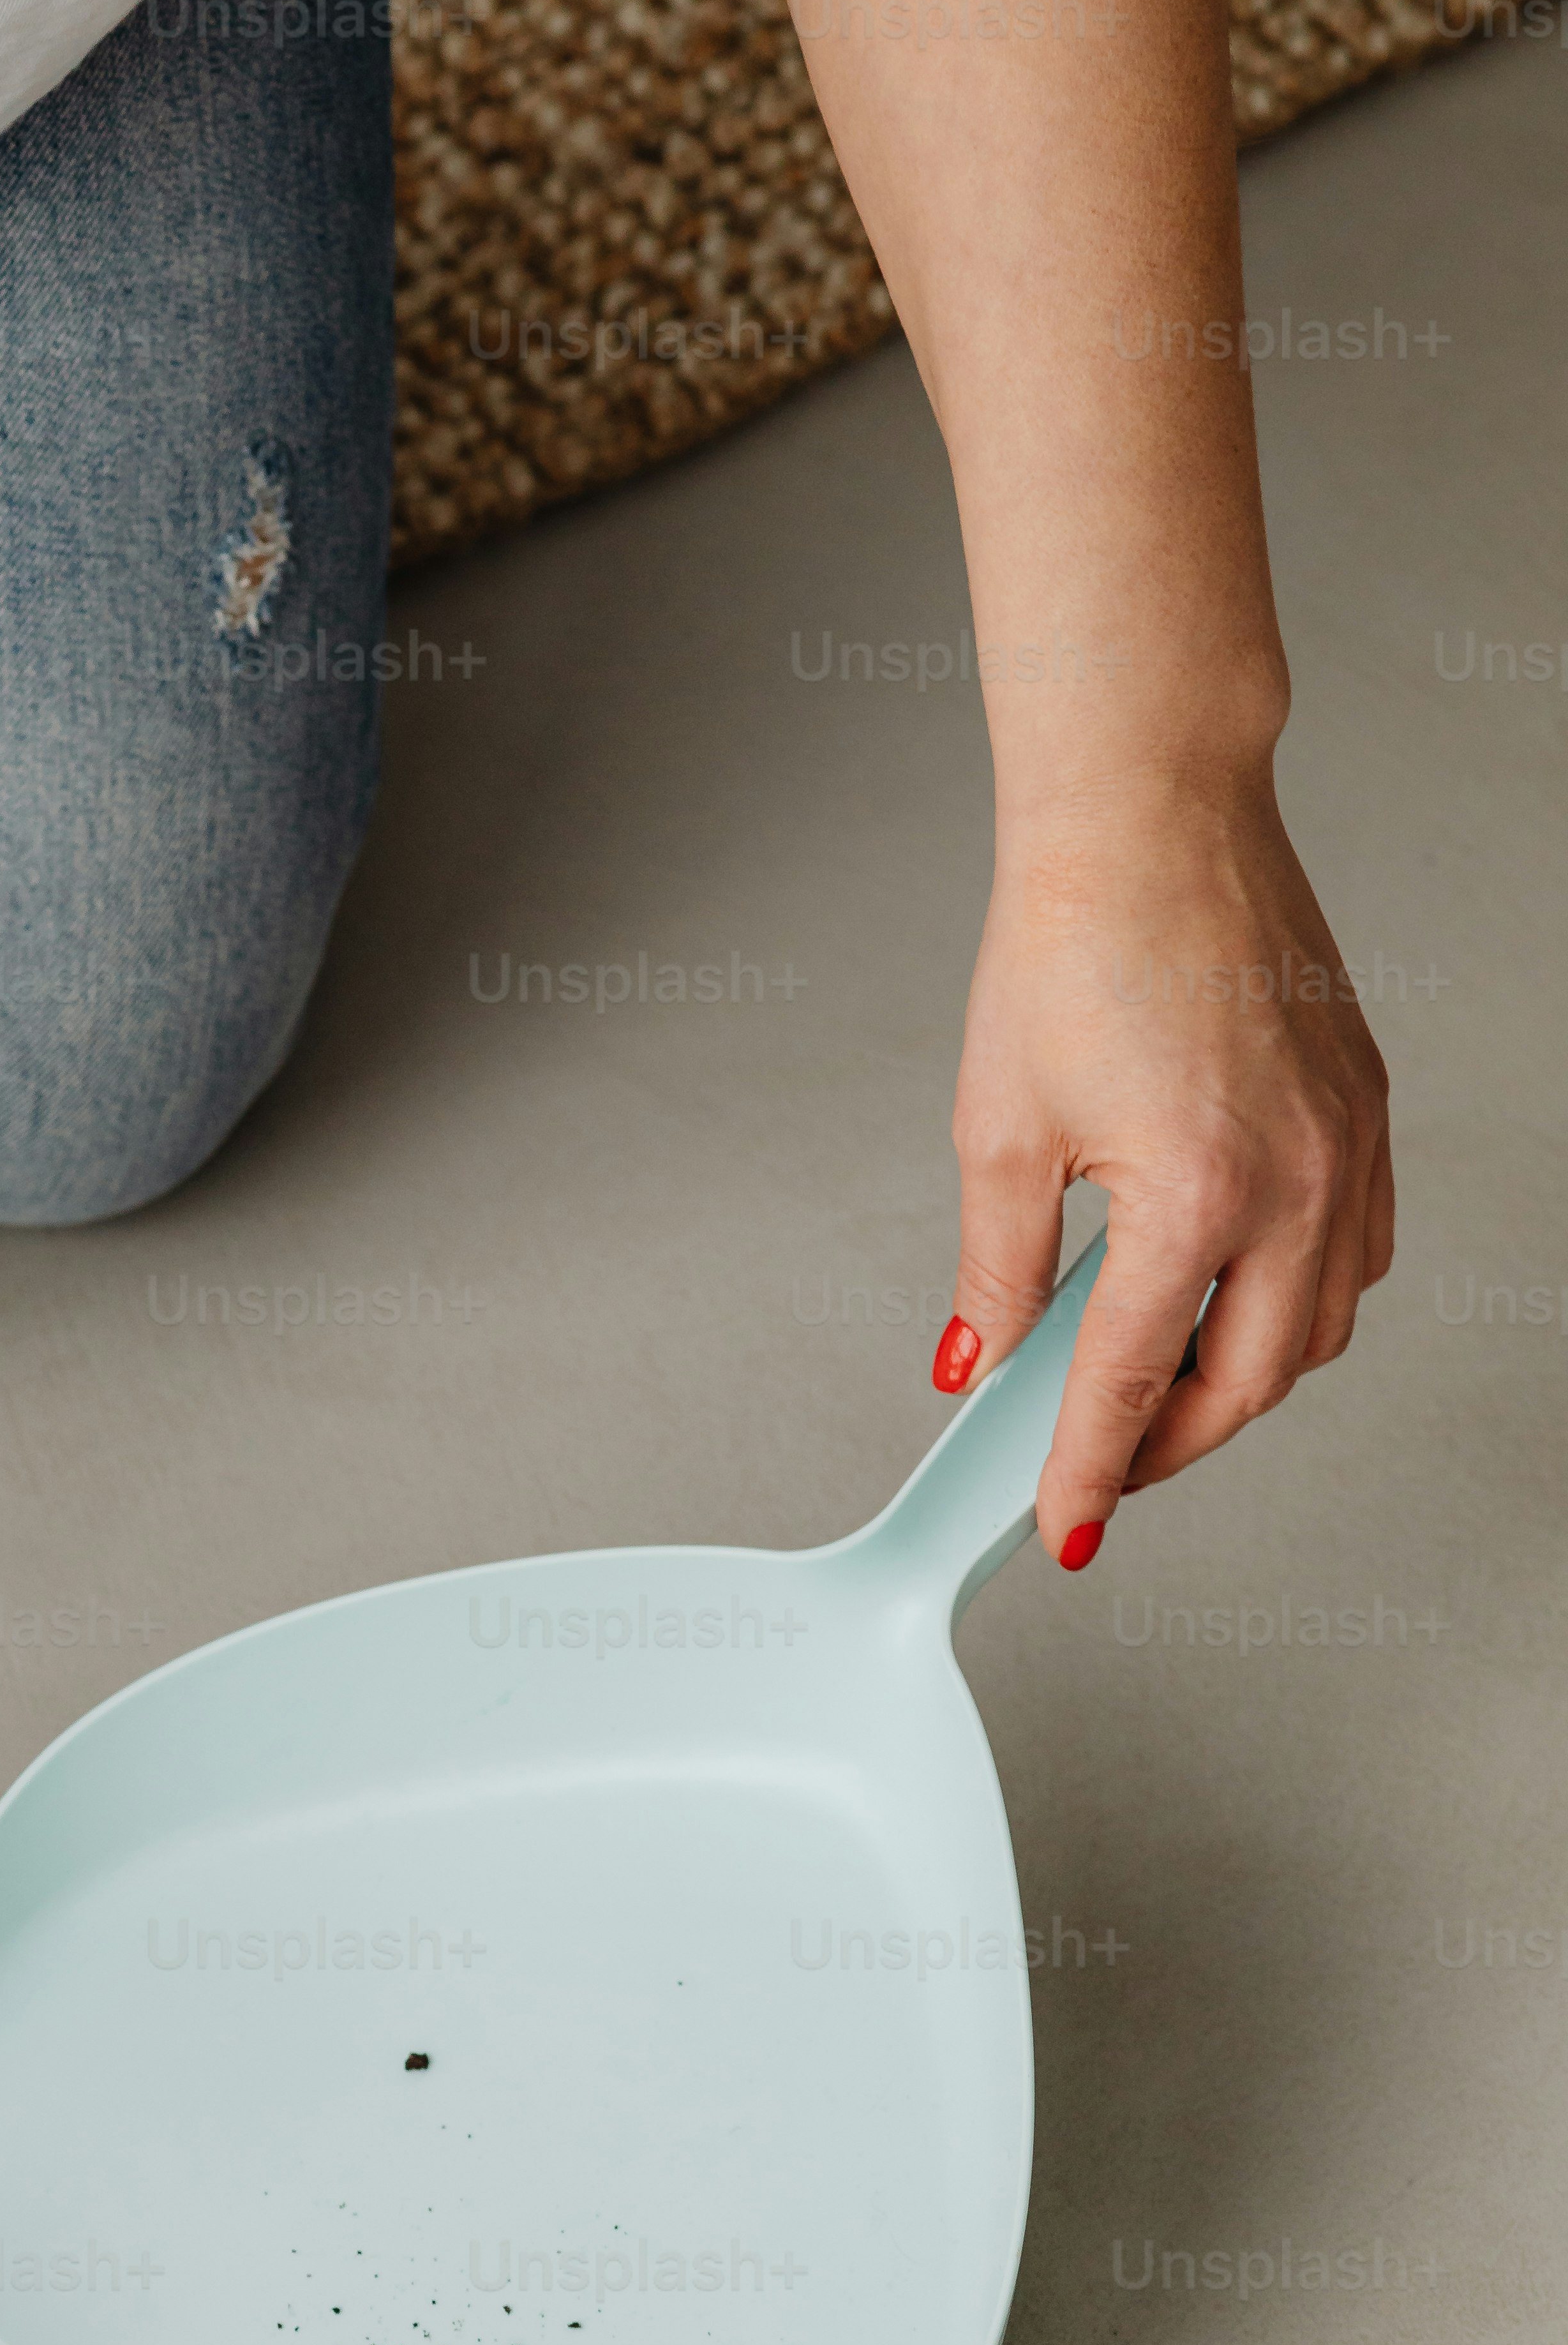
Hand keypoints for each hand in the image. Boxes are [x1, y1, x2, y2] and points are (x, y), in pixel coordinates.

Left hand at [941, 775, 1394, 1565]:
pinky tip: (1232, 1297)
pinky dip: (1298, 1302)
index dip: (1092, 1473)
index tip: (1065, 1526)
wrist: (1153, 818)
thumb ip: (995, 1273)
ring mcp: (1347, 1146)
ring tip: (1157, 1384)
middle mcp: (1296, 1180)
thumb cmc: (1075, 941)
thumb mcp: (1000, 1131)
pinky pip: (1357, 1254)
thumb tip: (977, 1367)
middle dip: (1171, 1444)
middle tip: (1101, 1463)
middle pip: (1249, 1382)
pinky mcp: (1366, 1111)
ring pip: (1319, 1330)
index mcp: (1196, 1195)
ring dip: (1241, 1379)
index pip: (1135, 1384)